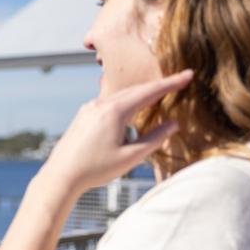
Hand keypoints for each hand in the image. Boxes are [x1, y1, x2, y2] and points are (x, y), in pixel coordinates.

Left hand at [42, 69, 192, 192]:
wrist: (61, 175)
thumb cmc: (95, 169)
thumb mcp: (130, 157)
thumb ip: (154, 139)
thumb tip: (173, 124)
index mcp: (115, 112)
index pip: (149, 92)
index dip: (171, 83)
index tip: (189, 74)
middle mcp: (100, 104)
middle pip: (136, 90)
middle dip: (159, 85)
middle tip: (181, 80)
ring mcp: (89, 108)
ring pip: (121, 95)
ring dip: (142, 93)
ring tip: (160, 91)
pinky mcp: (83, 115)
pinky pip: (109, 102)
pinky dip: (126, 100)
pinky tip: (132, 106)